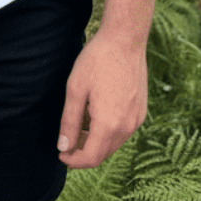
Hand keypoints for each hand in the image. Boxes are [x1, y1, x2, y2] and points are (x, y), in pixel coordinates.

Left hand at [56, 26, 147, 167]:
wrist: (125, 40)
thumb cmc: (97, 60)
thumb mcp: (75, 89)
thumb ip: (69, 122)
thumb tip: (63, 147)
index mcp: (109, 124)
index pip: (91, 157)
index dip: (74, 161)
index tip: (61, 154)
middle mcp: (127, 127)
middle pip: (103, 153)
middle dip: (83, 152)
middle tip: (66, 141)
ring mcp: (136, 119)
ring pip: (113, 143)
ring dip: (95, 142)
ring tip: (78, 124)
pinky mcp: (140, 111)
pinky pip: (122, 131)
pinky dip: (107, 131)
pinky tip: (95, 114)